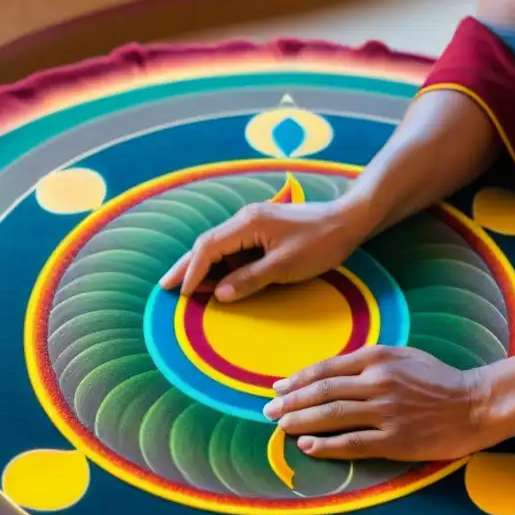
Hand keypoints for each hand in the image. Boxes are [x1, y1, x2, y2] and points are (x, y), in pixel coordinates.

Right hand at [159, 200, 369, 301]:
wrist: (348, 221)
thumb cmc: (320, 242)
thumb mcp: (285, 266)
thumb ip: (250, 279)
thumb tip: (220, 294)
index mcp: (248, 224)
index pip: (208, 248)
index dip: (193, 272)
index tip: (182, 293)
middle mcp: (245, 219)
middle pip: (206, 244)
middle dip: (186, 266)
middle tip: (166, 287)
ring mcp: (254, 223)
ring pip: (219, 246)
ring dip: (203, 267)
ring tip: (187, 288)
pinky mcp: (263, 230)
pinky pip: (235, 248)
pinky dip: (222, 264)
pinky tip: (218, 279)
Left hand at [262, 346, 493, 460]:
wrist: (475, 404)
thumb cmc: (438, 379)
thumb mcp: (403, 355)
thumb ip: (367, 360)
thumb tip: (330, 372)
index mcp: (378, 358)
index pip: (326, 370)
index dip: (297, 380)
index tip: (278, 389)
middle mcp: (378, 382)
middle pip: (322, 393)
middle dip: (290, 403)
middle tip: (268, 411)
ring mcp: (386, 413)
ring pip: (331, 417)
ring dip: (300, 422)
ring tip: (280, 427)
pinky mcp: (396, 440)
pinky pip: (352, 443)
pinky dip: (325, 445)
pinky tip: (307, 446)